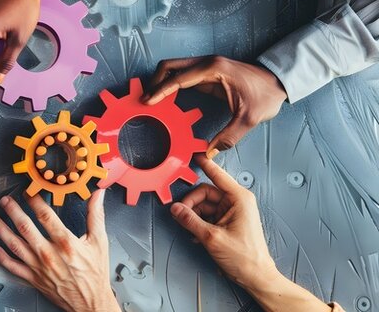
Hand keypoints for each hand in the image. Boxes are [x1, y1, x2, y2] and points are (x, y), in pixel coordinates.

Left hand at [0, 191, 119, 311]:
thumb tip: (97, 195)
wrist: (91, 302)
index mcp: (66, 243)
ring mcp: (39, 267)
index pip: (45, 216)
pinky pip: (13, 266)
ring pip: (15, 245)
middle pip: (25, 228)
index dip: (34, 201)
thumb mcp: (99, 242)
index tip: (27, 192)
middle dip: (12, 211)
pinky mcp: (34, 279)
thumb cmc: (95, 274)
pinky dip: (2, 257)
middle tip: (5, 201)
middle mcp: (49, 254)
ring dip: (2, 230)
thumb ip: (95, 216)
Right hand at [144, 56, 286, 156]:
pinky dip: (170, 84)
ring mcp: (206, 66)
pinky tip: (166, 98)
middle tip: (145, 100)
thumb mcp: (248, 119)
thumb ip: (227, 137)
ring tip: (151, 101)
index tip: (146, 102)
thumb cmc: (265, 96)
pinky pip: (181, 75)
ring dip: (160, 82)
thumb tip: (207, 154)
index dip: (160, 91)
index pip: (178, 78)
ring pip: (173, 69)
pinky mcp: (207, 72)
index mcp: (213, 70)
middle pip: (169, 66)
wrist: (279, 81)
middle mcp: (206, 64)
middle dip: (154, 82)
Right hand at [170, 156, 329, 311]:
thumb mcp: (212, 238)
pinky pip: (207, 216)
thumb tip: (175, 209)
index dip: (205, 165)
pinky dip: (198, 224)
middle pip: (205, 193)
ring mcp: (232, 213)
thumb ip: (190, 221)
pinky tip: (195, 235)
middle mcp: (236, 202)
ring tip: (189, 229)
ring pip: (204, 206)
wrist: (256, 276)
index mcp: (239, 199)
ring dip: (194, 216)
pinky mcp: (227, 223)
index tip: (195, 155)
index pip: (218, 176)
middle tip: (180, 214)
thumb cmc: (245, 257)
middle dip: (191, 203)